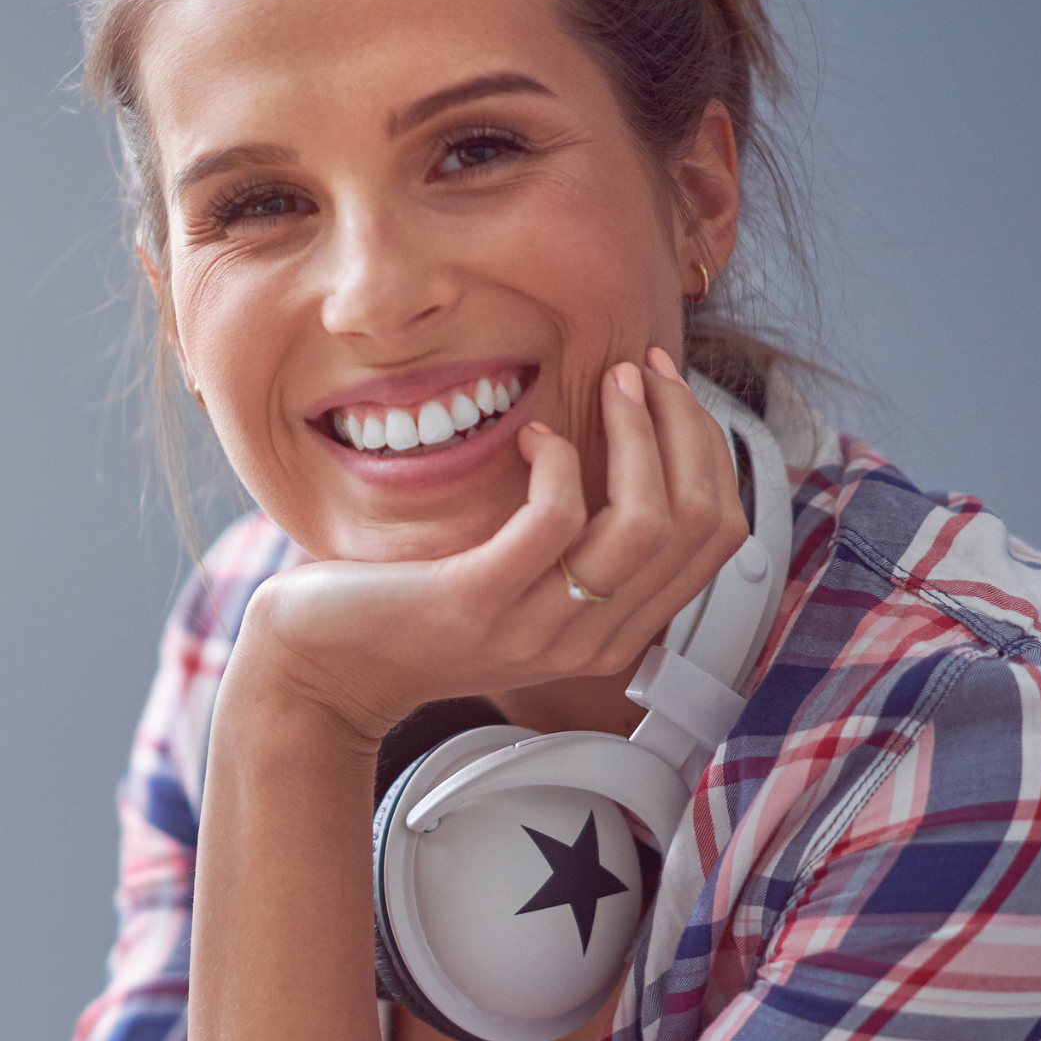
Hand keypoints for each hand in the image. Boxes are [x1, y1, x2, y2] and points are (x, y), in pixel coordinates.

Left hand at [235, 349, 749, 745]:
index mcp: (615, 632)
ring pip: (644, 521)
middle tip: (641, 370)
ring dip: (636, 432)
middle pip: (696, 524)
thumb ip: (583, 541)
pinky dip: (558, 459)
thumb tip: (640, 446)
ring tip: (605, 383)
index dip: (709, 450)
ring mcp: (537, 627)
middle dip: (683, 426)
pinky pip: (556, 518)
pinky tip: (533, 436)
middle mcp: (589, 639)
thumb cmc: (414, 606)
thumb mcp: (522, 581)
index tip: (670, 390)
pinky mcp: (478, 601)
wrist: (323, 669)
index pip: (717, 537)